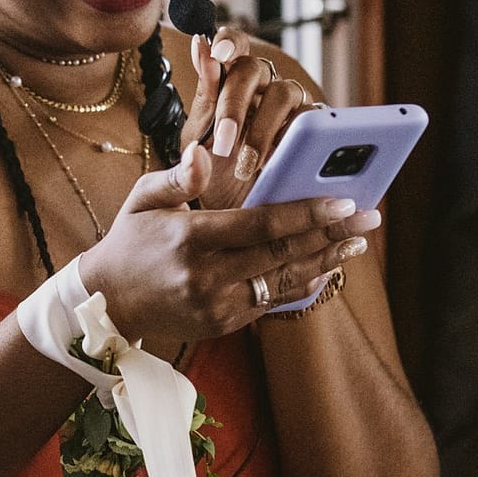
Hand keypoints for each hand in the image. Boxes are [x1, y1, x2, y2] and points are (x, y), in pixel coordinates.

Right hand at [78, 144, 380, 342]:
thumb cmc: (130, 240)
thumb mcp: (143, 199)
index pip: (260, 225)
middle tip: (370, 216)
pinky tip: (328, 265)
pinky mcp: (224, 324)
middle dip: (332, 234)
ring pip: (285, 281)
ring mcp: (217, 305)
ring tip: (358, 242)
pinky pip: (273, 302)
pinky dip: (304, 283)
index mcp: (189, 239)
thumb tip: (207, 153)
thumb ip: (179, 176)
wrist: (107, 302)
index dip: (306, 213)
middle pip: (283, 254)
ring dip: (327, 260)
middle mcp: (206, 276)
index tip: (343, 200)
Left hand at [180, 27, 316, 210]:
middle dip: (235, 105)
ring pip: (286, 93)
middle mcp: (265, 85)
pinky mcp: (317, 131)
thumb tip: (201, 45)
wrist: (232, 212)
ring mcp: (293, 105)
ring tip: (247, 165)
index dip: (230, 41)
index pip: (234, 46)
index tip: (219, 53)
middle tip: (222, 143)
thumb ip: (204, 95)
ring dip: (263, 129)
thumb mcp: (199, 136)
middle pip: (256, 69)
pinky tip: (278, 163)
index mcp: (232, 80)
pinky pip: (314, 124)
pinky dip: (296, 141)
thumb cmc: (213, 168)